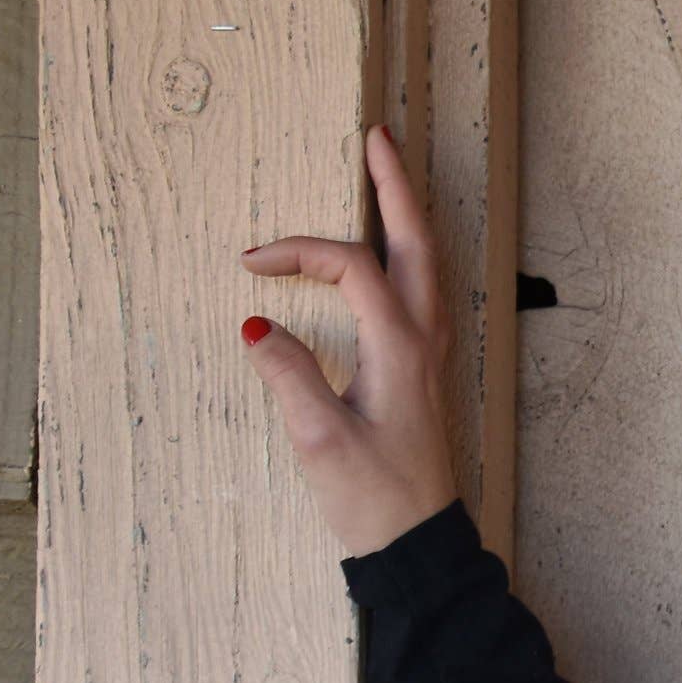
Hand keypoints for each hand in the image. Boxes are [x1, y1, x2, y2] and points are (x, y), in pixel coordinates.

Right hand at [238, 122, 463, 556]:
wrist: (418, 546)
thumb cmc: (373, 498)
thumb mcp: (319, 439)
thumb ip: (288, 374)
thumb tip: (256, 324)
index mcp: (400, 347)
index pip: (352, 266)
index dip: (301, 251)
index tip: (250, 264)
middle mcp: (424, 340)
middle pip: (415, 242)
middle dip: (395, 187)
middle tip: (377, 137)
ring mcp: (432, 353)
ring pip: (426, 264)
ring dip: (406, 216)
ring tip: (388, 174)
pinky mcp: (426, 370)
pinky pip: (422, 292)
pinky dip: (405, 255)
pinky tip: (393, 253)